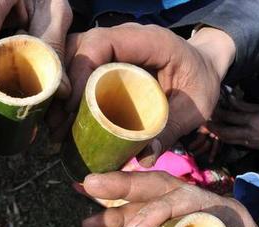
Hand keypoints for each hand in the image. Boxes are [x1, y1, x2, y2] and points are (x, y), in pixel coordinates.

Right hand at [65, 24, 235, 165]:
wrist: (203, 69)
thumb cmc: (199, 85)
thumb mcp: (193, 109)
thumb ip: (170, 131)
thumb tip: (143, 158)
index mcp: (149, 41)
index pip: (102, 42)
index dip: (80, 70)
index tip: (73, 105)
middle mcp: (124, 37)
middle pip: (77, 47)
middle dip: (61, 84)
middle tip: (57, 123)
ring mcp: (111, 46)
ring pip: (70, 55)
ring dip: (58, 90)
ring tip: (55, 126)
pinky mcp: (103, 59)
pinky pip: (75, 67)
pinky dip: (64, 92)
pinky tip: (61, 119)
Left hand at [205, 98, 258, 151]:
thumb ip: (243, 105)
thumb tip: (230, 98)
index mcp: (251, 119)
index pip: (231, 117)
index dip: (219, 113)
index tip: (212, 109)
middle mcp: (247, 131)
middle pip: (225, 131)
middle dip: (214, 127)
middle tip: (205, 122)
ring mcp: (246, 140)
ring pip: (226, 138)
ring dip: (216, 134)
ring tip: (209, 128)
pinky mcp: (246, 145)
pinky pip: (231, 142)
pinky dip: (223, 138)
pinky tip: (218, 134)